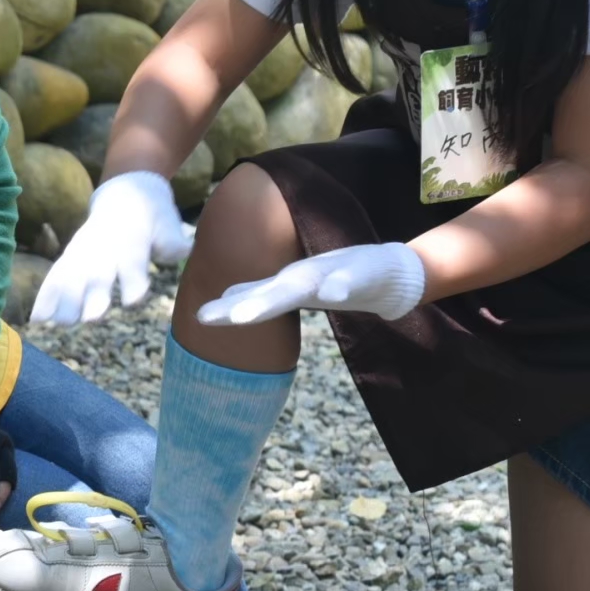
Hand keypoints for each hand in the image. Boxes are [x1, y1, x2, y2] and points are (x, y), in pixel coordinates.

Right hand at [30, 170, 194, 324]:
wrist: (124, 193)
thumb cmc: (152, 216)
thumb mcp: (168, 224)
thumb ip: (172, 241)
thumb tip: (183, 249)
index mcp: (131, 242)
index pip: (132, 263)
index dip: (133, 281)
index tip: (133, 300)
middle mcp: (104, 250)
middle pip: (98, 275)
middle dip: (93, 297)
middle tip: (91, 319)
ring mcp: (84, 254)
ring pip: (72, 278)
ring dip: (65, 301)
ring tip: (60, 324)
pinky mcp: (70, 258)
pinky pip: (55, 277)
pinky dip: (45, 297)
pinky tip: (37, 320)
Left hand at [198, 242, 425, 325]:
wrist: (390, 271)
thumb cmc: (339, 279)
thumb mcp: (297, 290)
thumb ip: (265, 292)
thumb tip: (229, 297)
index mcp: (290, 284)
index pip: (254, 297)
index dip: (227, 308)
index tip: (200, 319)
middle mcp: (307, 275)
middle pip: (273, 290)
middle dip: (247, 304)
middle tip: (213, 318)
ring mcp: (334, 272)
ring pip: (306, 282)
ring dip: (281, 294)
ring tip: (253, 312)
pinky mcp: (365, 273)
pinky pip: (353, 279)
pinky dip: (342, 284)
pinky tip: (334, 292)